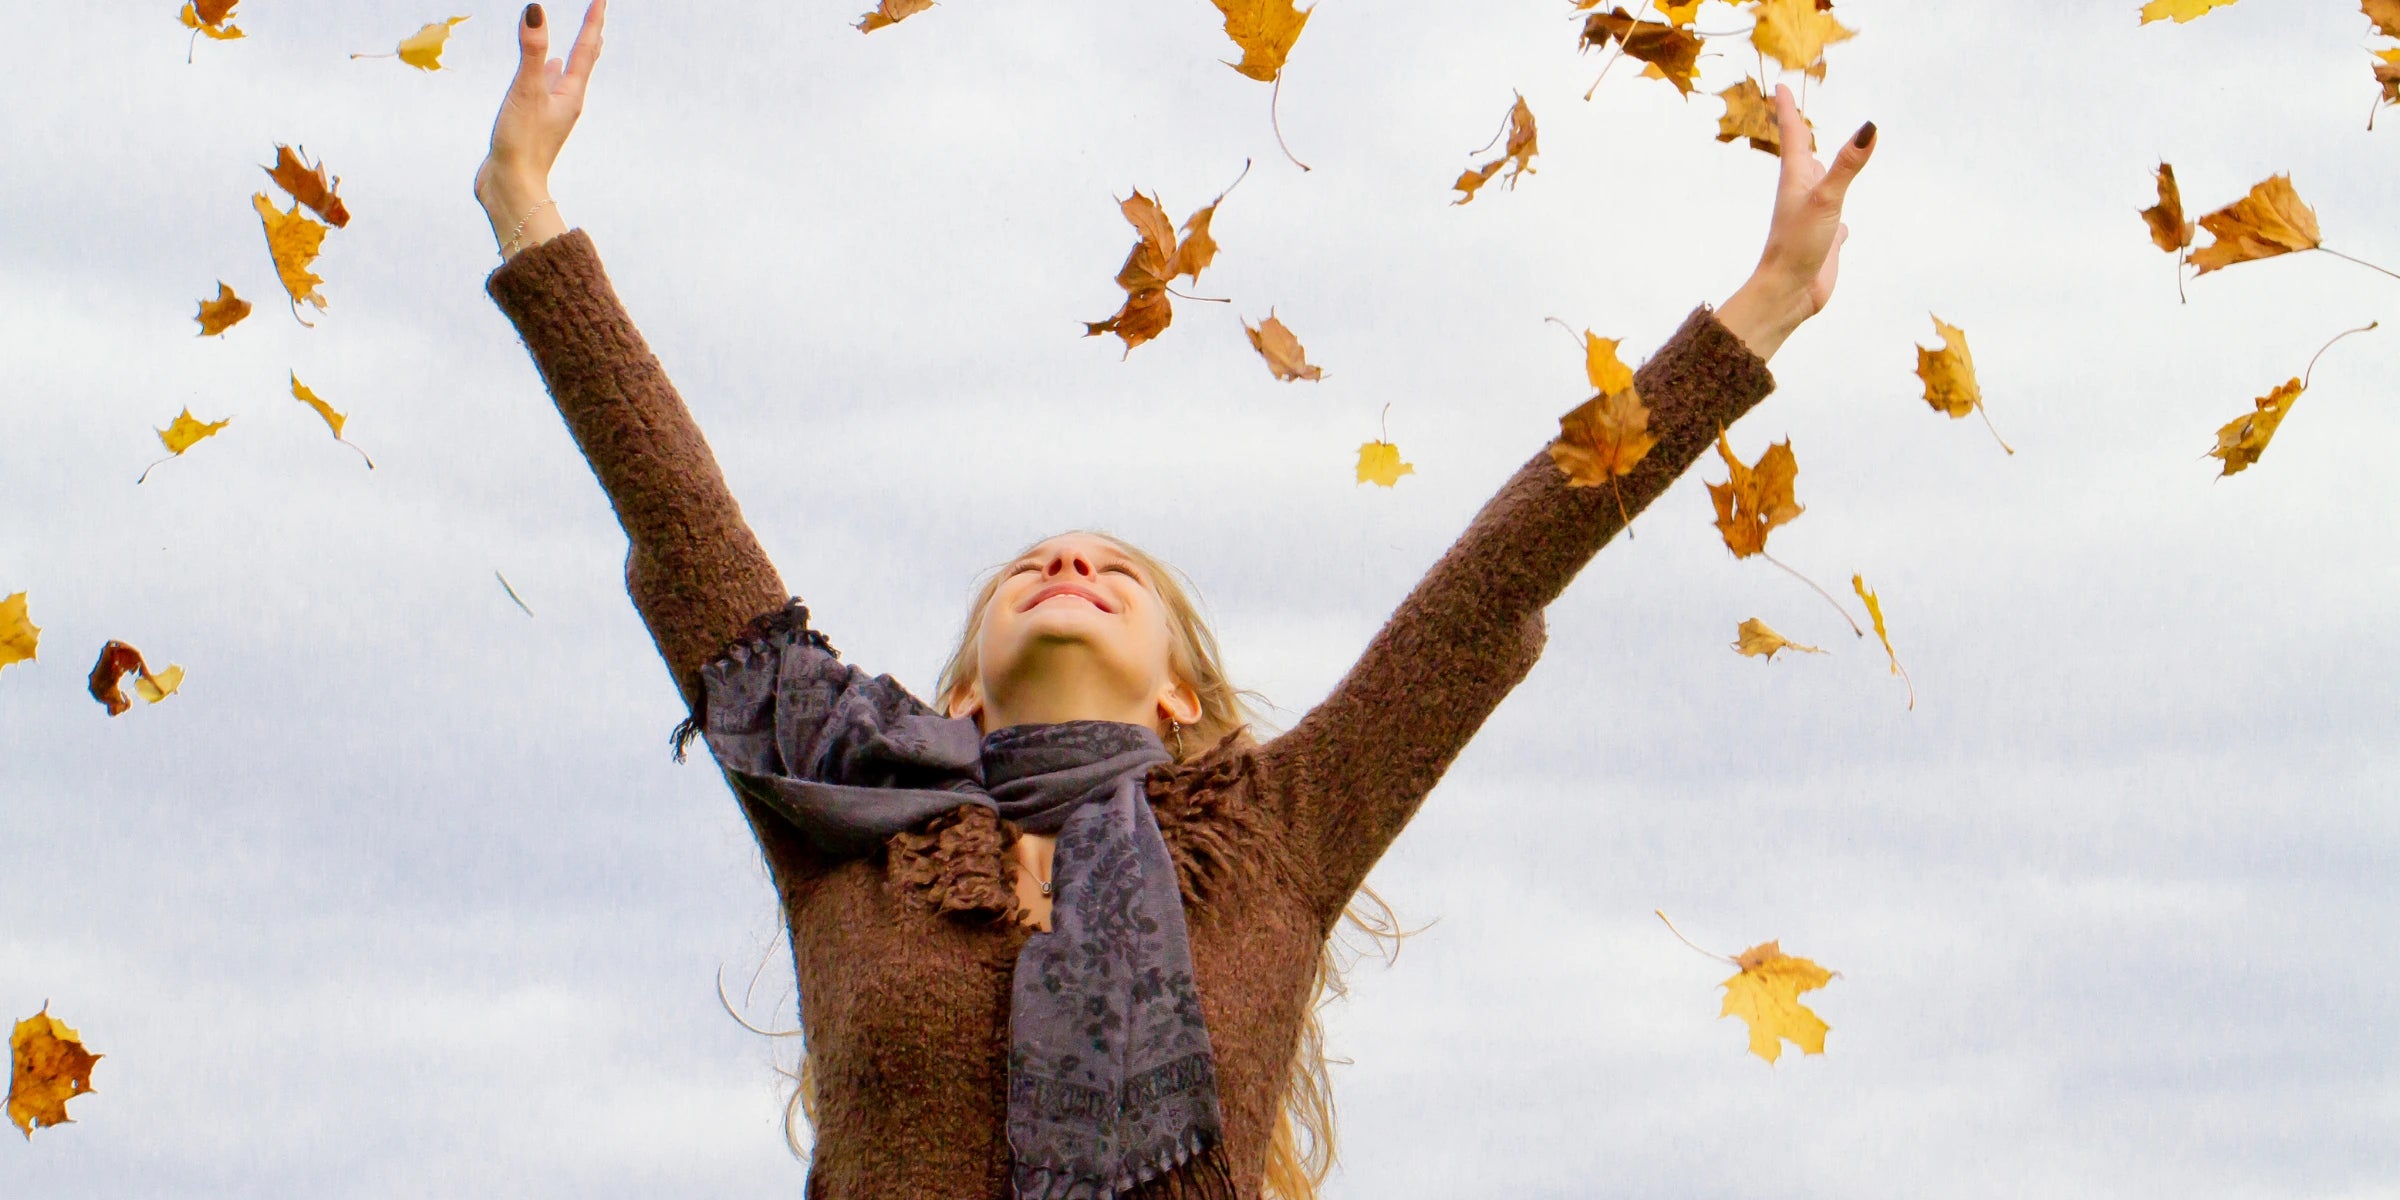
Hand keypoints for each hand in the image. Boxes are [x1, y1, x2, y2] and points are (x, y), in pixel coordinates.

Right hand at [474, 0, 606, 254]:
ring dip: (570, 54)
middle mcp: (565, 101)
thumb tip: (536, 10)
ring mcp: (550, 112)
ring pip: (564, 75)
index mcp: (571, 94)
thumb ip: (530, 50)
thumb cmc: (521, 143)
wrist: (510, 189)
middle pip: (583, 61)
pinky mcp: (533, 122)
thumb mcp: (525, 90)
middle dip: (589, 35)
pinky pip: (544, 88)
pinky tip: (544, 72)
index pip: (587, 48)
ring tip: (576, 41)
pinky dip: (546, 73)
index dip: (593, 19)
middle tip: (597, 14)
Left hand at [1714, 83, 1874, 361]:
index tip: (1780, 87)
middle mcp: (1803, 194)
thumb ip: (1848, 165)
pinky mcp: (1825, 240)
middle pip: (1803, 156)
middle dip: (1801, 134)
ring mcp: (1814, 217)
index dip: (1788, 109)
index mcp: (1797, 178)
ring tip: (1823, 160)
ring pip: (1821, 187)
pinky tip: (1845, 227)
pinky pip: (1836, 223)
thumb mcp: (1827, 199)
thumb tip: (1869, 128)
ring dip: (1824, 172)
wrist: (1786, 294)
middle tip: (1795, 115)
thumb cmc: (1797, 245)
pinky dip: (1842, 219)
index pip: (1794, 134)